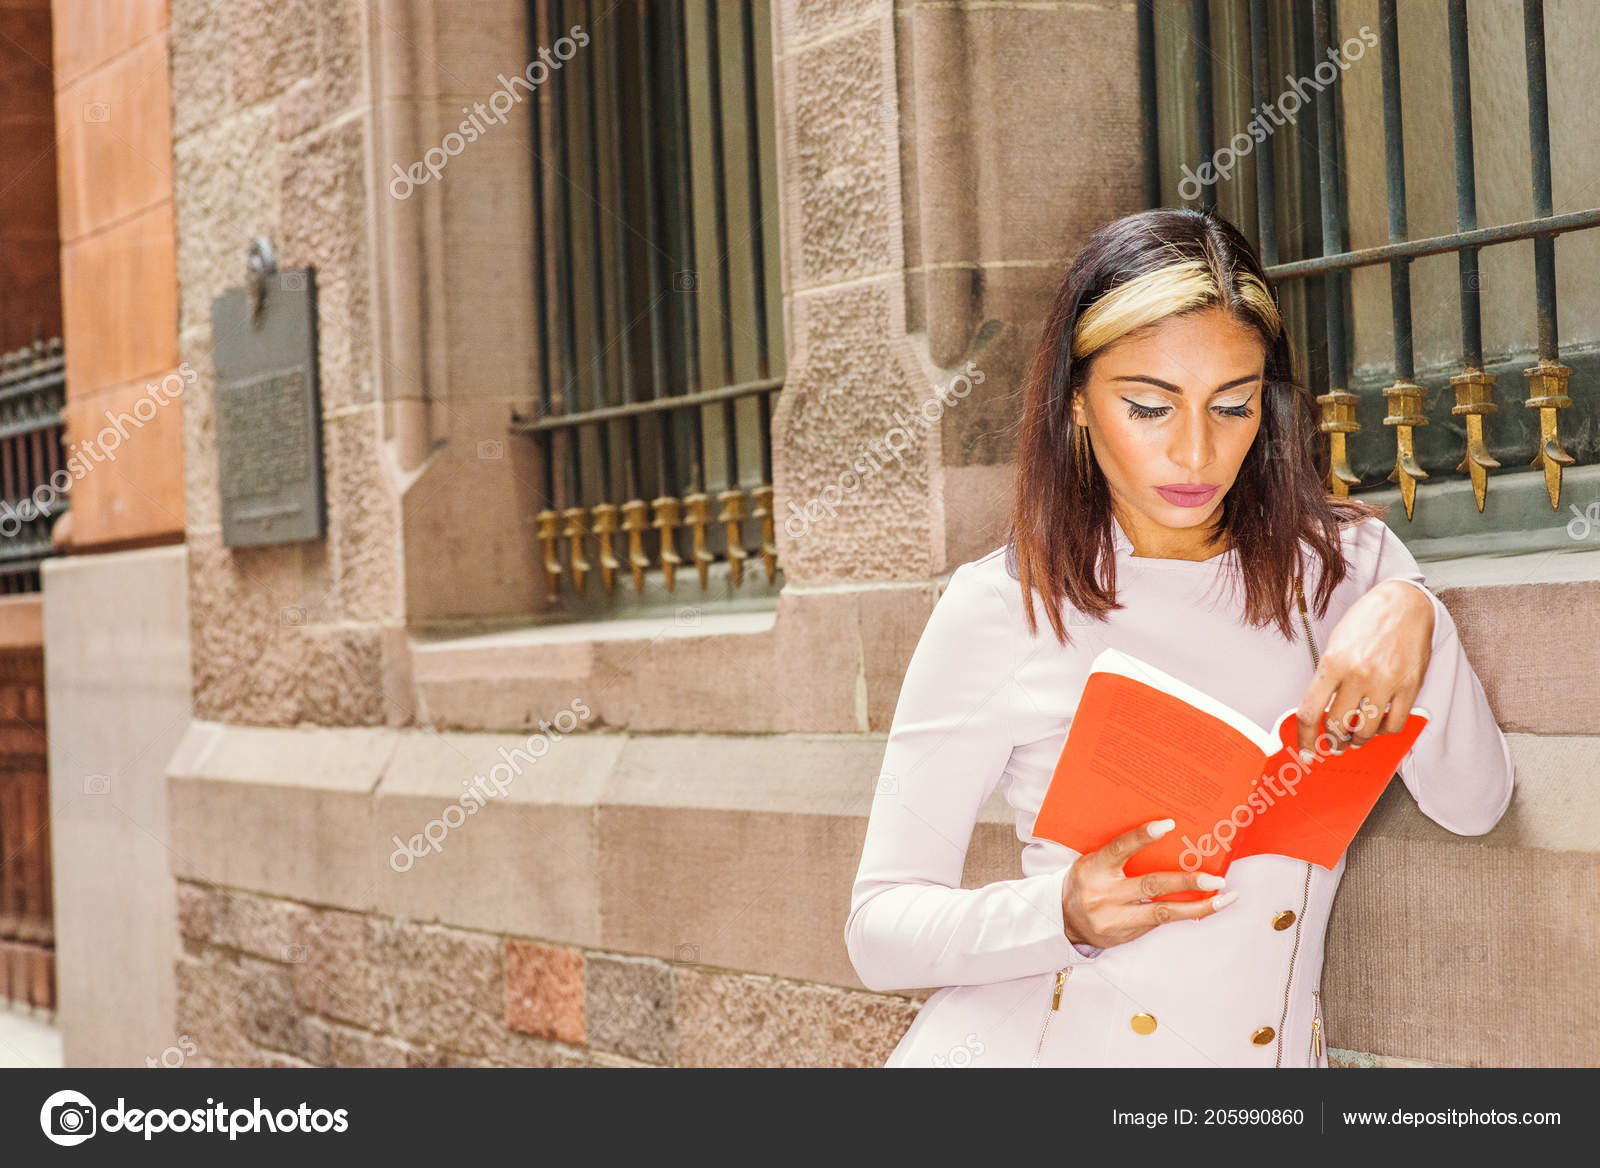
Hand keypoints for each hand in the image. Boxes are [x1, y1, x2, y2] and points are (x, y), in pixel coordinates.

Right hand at [1060, 819, 1235, 948]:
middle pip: (1151, 885)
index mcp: (1094, 868)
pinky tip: (1205, 906)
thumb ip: (1120, 854)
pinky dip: (1184, 914)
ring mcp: (1116, 918)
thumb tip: (1164, 836)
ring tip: (1224, 898)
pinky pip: (1159, 922)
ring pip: (1163, 912)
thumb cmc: (1085, 883)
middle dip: (1187, 882)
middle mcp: (1104, 894)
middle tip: (1216, 878)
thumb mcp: (1093, 862)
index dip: (1143, 836)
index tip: (1169, 825)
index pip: (1120, 848)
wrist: (1063, 921)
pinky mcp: (1126, 934)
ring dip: (1198, 906)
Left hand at [1295, 579, 1433, 758]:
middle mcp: (1358, 675)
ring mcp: (1386, 682)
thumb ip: (1327, 677)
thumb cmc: (1366, 621)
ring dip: (1357, 740)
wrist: (1404, 604)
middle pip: (1337, 726)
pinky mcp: (1410, 687)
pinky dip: (1384, 731)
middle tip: (1334, 743)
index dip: (1304, 738)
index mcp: (1333, 663)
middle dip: (1333, 741)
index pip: (1310, 712)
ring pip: (1365, 730)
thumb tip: (1318, 710)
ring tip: (1355, 737)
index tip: (1305, 751)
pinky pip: (1394, 724)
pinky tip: (1378, 724)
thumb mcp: (1335, 644)